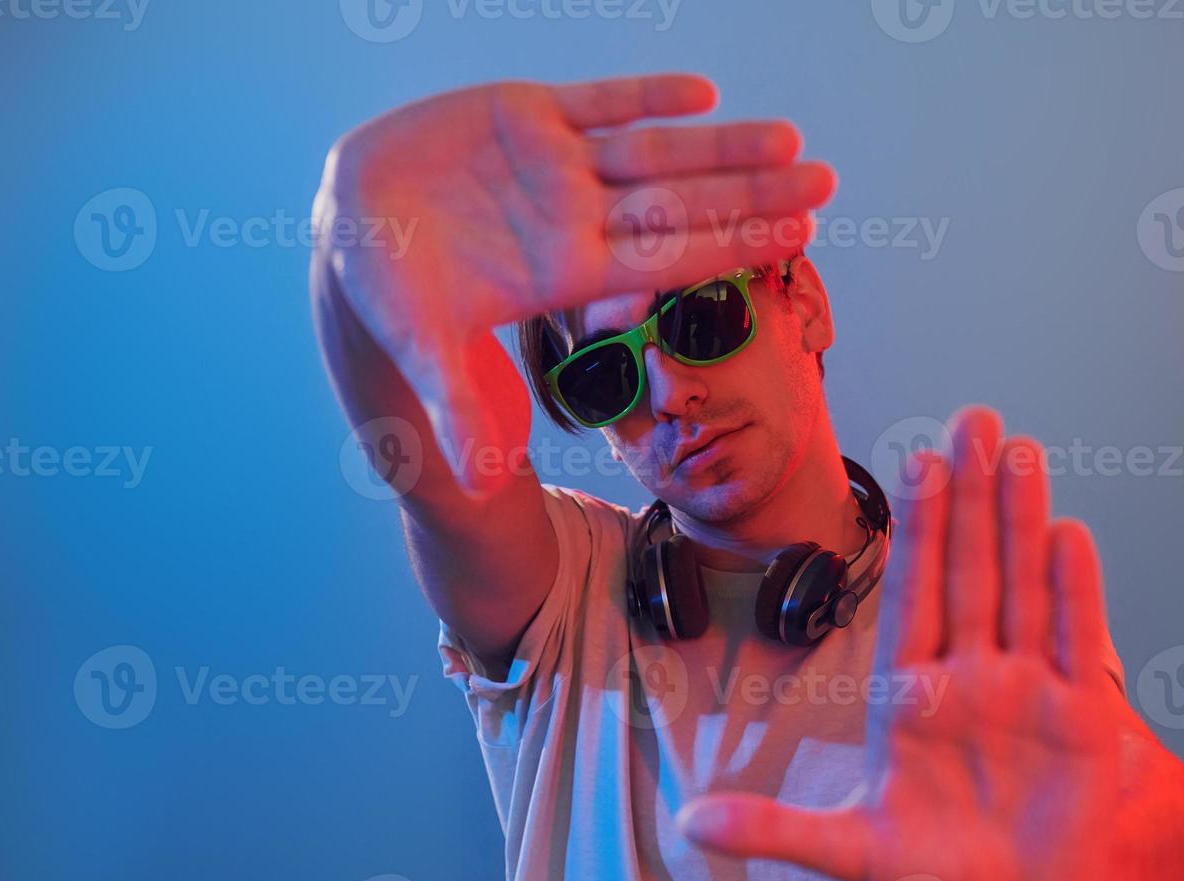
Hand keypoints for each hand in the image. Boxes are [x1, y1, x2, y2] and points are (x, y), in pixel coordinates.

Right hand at [312, 73, 835, 487]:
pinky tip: (701, 93)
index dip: (732, 245)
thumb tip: (475, 484)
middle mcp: (577, 217)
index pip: (668, 259)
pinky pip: (598, 104)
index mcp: (567, 272)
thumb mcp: (425, 348)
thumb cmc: (394, 293)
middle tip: (826, 182)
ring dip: (720, 144)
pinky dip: (645, 96)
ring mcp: (558, 166)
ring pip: (655, 151)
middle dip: (753, 192)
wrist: (357, 223)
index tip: (797, 237)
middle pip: (683, 204)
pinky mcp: (527, 116)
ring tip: (789, 138)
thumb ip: (459, 405)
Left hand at [677, 407, 1155, 880]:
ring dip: (1023, 521)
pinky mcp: (1081, 718)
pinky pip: (1078, 642)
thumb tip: (689, 823)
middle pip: (969, 571)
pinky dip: (1074, 592)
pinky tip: (1068, 533)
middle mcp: (971, 676)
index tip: (917, 462)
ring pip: (1023, 588)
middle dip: (972, 497)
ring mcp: (1028, 690)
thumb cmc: (947, 874)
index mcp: (910, 696)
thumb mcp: (855, 854)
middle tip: (974, 420)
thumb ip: (776, 832)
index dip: (919, 529)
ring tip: (1021, 451)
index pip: (913, 594)